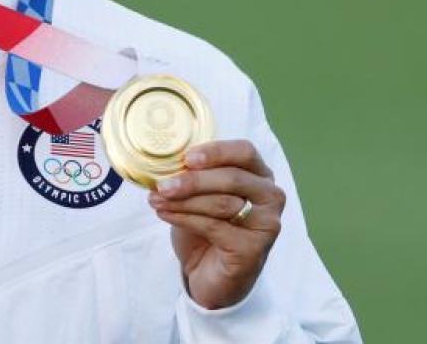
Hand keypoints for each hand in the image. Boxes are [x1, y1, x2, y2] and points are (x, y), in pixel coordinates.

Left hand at [146, 140, 284, 308]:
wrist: (211, 275)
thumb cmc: (207, 229)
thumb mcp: (200, 196)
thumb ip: (194, 176)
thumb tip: (165, 161)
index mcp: (259, 175)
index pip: (245, 152)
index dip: (216, 151)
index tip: (187, 158)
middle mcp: (270, 197)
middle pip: (233, 178)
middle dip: (193, 180)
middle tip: (162, 184)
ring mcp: (266, 224)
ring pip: (222, 203)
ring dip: (183, 200)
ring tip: (156, 199)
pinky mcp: (253, 248)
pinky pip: (214, 226)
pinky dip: (184, 218)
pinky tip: (165, 214)